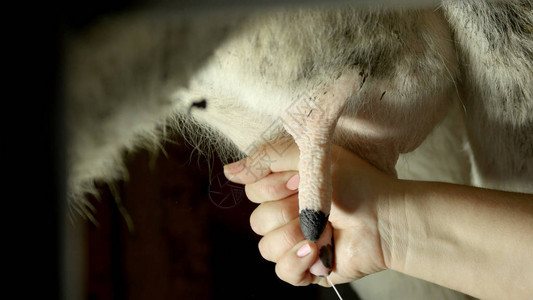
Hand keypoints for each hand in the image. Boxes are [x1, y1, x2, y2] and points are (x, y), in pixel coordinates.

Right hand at [224, 143, 399, 286]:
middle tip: (317, 206)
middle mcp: (287, 216)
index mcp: (285, 190)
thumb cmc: (355, 182)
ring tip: (326, 229)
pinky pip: (283, 272)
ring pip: (266, 248)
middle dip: (288, 213)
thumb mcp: (311, 155)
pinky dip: (301, 260)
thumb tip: (228, 172)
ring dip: (297, 237)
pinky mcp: (308, 268)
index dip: (271, 189)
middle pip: (257, 222)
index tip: (298, 182)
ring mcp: (296, 243)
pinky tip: (319, 249)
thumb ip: (267, 157)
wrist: (387, 216)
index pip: (252, 192)